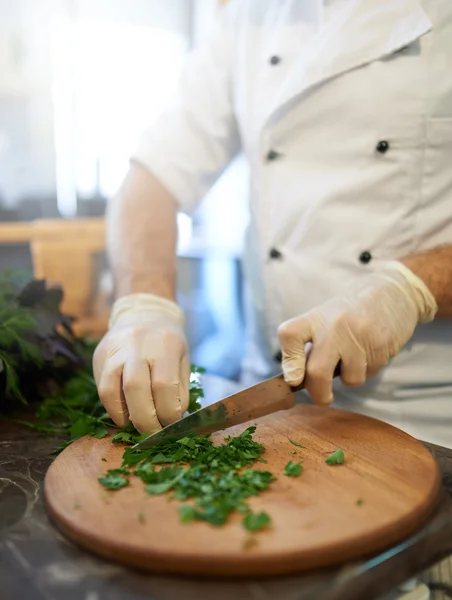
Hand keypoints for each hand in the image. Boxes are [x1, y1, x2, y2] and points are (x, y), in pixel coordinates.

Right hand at [93, 294, 189, 432]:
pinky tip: (124, 415)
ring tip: (137, 425)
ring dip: (125, 416)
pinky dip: (112, 408)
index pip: (164, 385)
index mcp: (165, 345)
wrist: (143, 312)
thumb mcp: (183, 358)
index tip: (171, 425)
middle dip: (145, 420)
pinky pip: (102, 388)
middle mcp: (137, 345)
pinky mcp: (100, 356)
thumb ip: (180, 388)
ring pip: (112, 390)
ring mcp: (115, 350)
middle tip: (153, 433)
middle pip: (136, 388)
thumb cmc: (167, 341)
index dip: (168, 412)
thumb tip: (174, 419)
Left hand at [278, 261, 436, 404]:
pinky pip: (370, 373)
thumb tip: (297, 379)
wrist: (391, 293)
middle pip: (317, 371)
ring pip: (349, 378)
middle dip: (319, 393)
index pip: (290, 335)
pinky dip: (368, 369)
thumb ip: (310, 345)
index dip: (289, 361)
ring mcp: (358, 336)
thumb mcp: (324, 320)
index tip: (293, 379)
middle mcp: (334, 326)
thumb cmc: (350, 313)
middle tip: (323, 398)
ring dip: (350, 377)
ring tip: (355, 356)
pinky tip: (370, 351)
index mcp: (315, 318)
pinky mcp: (381, 345)